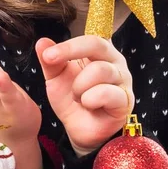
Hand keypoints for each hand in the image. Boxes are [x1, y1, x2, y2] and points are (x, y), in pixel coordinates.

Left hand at [37, 35, 133, 157]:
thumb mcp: (56, 78)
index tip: (47, 55)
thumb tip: (42, 42)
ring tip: (77, 96)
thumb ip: (50, 61)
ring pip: (100, 70)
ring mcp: (123, 80)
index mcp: (99, 52)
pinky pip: (107, 93)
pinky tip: (88, 105)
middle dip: (71, 52)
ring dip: (79, 86)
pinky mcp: (125, 100)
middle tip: (51, 61)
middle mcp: (115, 61)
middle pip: (97, 45)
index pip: (89, 38)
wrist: (78, 130)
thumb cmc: (71, 99)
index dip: (68, 44)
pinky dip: (90, 99)